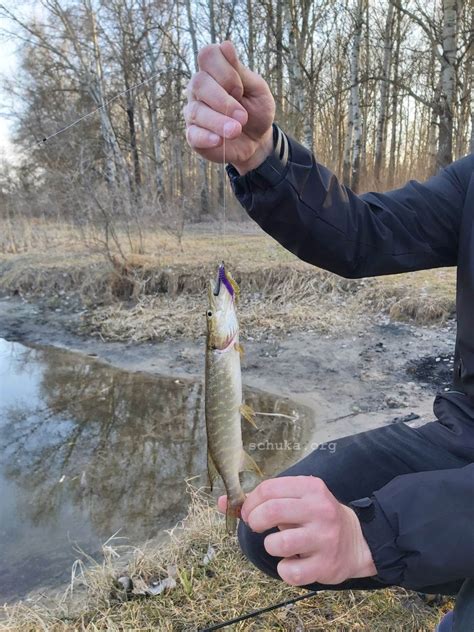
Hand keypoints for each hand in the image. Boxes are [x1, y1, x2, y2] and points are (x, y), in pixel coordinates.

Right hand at [184, 41, 274, 173]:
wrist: (257, 141)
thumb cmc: (256, 110)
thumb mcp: (257, 89)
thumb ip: (241, 72)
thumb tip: (225, 45)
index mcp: (215, 71)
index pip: (208, 55)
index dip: (225, 71)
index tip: (241, 88)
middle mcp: (199, 88)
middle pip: (199, 82)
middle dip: (223, 99)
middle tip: (243, 116)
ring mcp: (194, 111)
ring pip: (196, 110)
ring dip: (218, 121)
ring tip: (236, 131)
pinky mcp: (193, 136)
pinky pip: (193, 134)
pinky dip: (207, 137)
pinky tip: (219, 140)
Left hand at [218, 476, 376, 585]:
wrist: (355, 541)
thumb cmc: (315, 517)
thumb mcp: (294, 499)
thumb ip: (259, 499)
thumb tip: (222, 502)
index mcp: (311, 487)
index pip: (269, 488)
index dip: (250, 502)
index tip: (249, 513)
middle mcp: (320, 510)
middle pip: (271, 511)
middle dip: (254, 521)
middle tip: (257, 527)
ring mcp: (324, 538)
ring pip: (278, 544)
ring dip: (270, 546)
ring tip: (279, 545)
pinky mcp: (326, 565)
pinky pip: (289, 572)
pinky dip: (284, 569)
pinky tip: (292, 562)